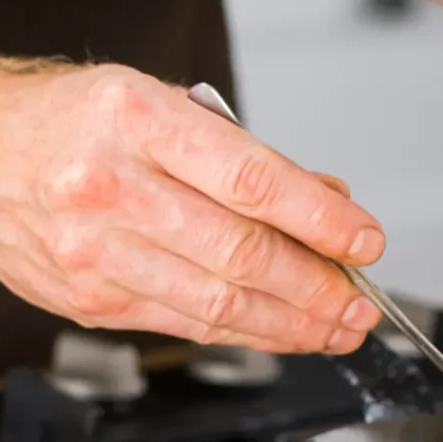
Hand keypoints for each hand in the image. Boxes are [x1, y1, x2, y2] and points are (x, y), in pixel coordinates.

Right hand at [0, 63, 384, 352]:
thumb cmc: (77, 124)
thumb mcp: (164, 107)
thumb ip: (249, 159)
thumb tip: (331, 206)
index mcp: (136, 119)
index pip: (250, 180)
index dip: (320, 221)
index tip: (365, 242)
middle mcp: (111, 186)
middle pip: (241, 255)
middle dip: (320, 289)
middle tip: (364, 304)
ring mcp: (95, 251)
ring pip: (220, 304)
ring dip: (296, 325)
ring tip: (341, 329)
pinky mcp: (92, 300)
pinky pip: (190, 326)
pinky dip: (249, 335)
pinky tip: (287, 332)